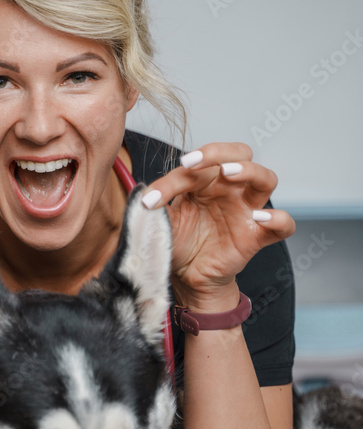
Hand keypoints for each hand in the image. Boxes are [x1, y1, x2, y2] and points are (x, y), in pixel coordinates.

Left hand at [140, 142, 295, 308]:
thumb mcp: (163, 219)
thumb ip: (157, 203)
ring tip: (228, 173)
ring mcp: (247, 210)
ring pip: (266, 178)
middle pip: (241, 154)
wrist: (186, 276)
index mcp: (207, 180)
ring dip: (249, 171)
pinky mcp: (257, 236)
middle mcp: (230, 189)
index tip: (152, 198)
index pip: (198, 164)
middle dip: (219, 152)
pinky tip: (260, 218)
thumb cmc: (178, 241)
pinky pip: (282, 225)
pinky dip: (278, 219)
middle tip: (193, 163)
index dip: (174, 178)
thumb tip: (145, 195)